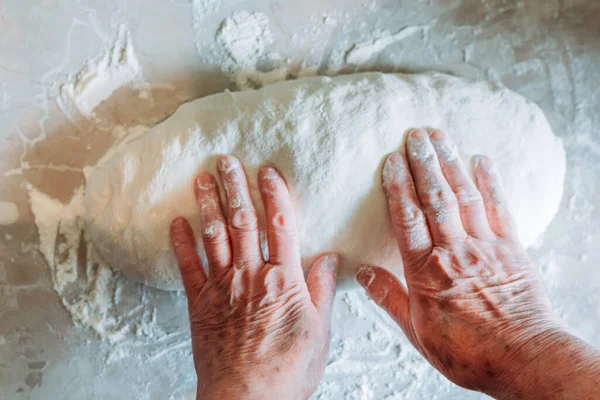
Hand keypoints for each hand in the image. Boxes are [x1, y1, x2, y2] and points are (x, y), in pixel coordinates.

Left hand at [170, 156, 339, 399]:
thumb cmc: (286, 370)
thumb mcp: (318, 331)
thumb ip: (321, 290)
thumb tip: (331, 258)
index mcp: (282, 280)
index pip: (279, 225)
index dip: (274, 193)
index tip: (268, 170)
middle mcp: (249, 275)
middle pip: (242, 222)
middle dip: (235, 186)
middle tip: (227, 160)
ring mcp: (221, 288)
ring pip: (214, 236)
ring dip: (208, 204)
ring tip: (202, 178)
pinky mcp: (200, 304)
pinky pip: (188, 267)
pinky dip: (181, 243)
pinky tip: (177, 223)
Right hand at [356, 129, 564, 394]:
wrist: (523, 359)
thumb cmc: (468, 351)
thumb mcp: (416, 331)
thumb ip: (389, 297)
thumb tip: (362, 273)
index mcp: (426, 271)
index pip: (407, 218)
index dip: (398, 186)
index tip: (391, 160)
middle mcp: (454, 251)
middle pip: (435, 197)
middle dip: (424, 162)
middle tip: (414, 133)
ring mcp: (485, 247)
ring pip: (465, 196)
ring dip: (452, 163)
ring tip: (440, 135)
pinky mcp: (512, 249)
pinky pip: (500, 209)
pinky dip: (491, 182)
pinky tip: (483, 160)